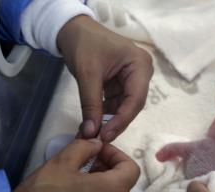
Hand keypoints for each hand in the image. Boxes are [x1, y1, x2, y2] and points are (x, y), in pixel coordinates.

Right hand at [11, 139, 139, 191]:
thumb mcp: (62, 162)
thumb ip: (85, 148)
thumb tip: (97, 145)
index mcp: (113, 191)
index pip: (132, 168)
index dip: (117, 155)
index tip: (98, 152)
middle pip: (123, 185)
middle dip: (108, 170)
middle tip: (85, 163)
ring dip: (102, 187)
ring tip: (77, 182)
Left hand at [57, 15, 152, 141]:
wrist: (73, 29)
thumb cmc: (83, 43)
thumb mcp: (87, 74)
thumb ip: (90, 104)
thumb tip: (90, 133)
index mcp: (140, 65)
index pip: (135, 99)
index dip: (122, 120)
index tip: (106, 135)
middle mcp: (141, 74)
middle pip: (132, 106)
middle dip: (115, 123)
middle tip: (99, 140)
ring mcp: (132, 80)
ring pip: (123, 108)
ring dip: (108, 121)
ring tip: (92, 135)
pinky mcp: (121, 85)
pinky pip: (116, 104)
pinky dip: (104, 115)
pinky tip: (93, 125)